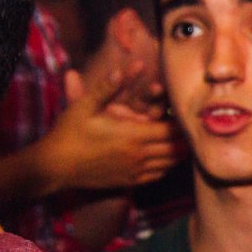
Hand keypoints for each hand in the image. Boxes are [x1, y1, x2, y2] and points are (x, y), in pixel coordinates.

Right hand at [38, 62, 181, 191]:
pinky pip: (158, 175)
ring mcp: (136, 171)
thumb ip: (106, 89)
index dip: (182, 124)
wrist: (55, 167)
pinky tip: (169, 159)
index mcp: (132, 135)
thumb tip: (120, 70)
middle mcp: (139, 155)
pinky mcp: (130, 182)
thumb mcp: (84, 107)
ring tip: (188, 143)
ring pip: (170, 163)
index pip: (170, 131)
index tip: (189, 116)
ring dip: (180, 153)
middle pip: (176, 149)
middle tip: (195, 130)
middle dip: (186, 139)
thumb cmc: (69, 133)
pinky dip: (168, 166)